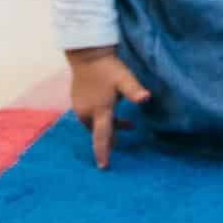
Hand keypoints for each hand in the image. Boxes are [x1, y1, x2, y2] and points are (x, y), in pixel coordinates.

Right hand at [67, 46, 149, 169]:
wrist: (88, 55)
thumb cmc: (109, 67)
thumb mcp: (124, 78)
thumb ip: (134, 90)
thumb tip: (145, 99)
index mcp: (99, 110)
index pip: (101, 137)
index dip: (103, 152)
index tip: (103, 167)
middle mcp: (86, 113)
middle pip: (98, 133)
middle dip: (110, 138)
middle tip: (125, 138)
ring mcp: (79, 108)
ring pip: (94, 125)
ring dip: (107, 127)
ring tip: (126, 124)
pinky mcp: (77, 102)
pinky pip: (89, 117)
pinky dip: (100, 120)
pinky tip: (110, 110)